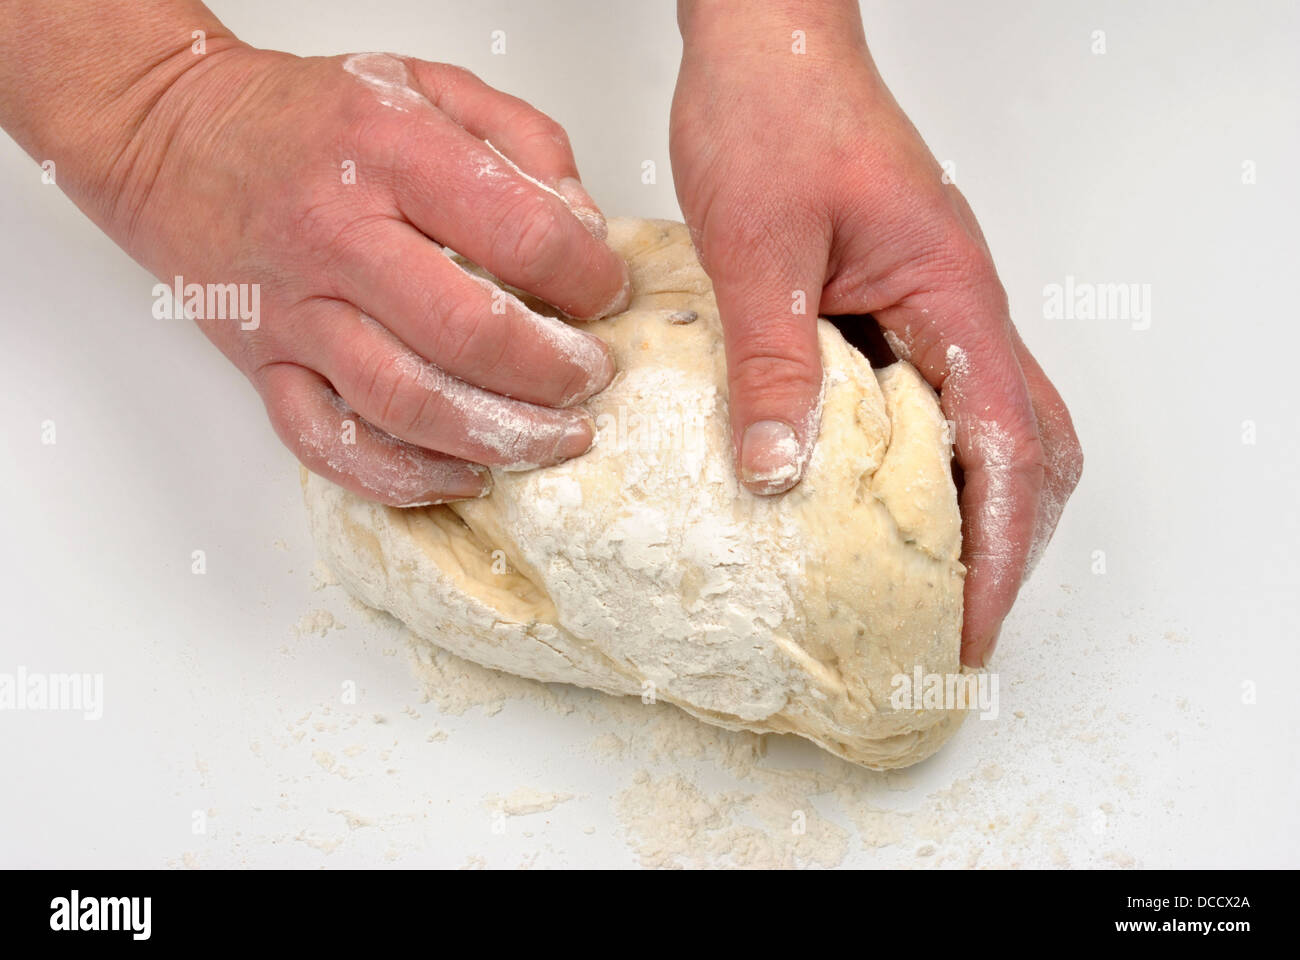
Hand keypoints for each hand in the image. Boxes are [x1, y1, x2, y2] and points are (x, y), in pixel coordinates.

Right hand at [4, 20, 628, 505]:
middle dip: (553, 372)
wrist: (174, 136)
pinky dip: (404, 479)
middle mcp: (336, 236)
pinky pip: (330, 445)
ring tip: (555, 438)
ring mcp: (295, 312)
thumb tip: (585, 231)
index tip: (607, 292)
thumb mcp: (428, 84)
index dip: (588, 277)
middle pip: (468, 334)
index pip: (520, 233)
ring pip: (405, 403)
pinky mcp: (264, 365)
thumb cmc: (308, 116)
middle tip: (590, 378)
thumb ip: (523, 142)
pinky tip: (463, 476)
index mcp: (388, 153)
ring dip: (498, 436)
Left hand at [670, 7, 1081, 664]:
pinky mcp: (895, 302)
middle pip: (1028, 449)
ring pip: (990, 426)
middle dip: (1003, 544)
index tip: (966, 625)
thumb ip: (773, 362)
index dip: (993, 552)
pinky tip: (868, 494)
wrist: (767, 44)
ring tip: (920, 579)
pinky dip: (921, 461)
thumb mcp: (759, 248)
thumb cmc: (774, 111)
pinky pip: (931, 398)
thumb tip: (779, 472)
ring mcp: (933, 305)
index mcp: (949, 295)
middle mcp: (958, 305)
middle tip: (951, 619)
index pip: (1006, 449)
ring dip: (971, 506)